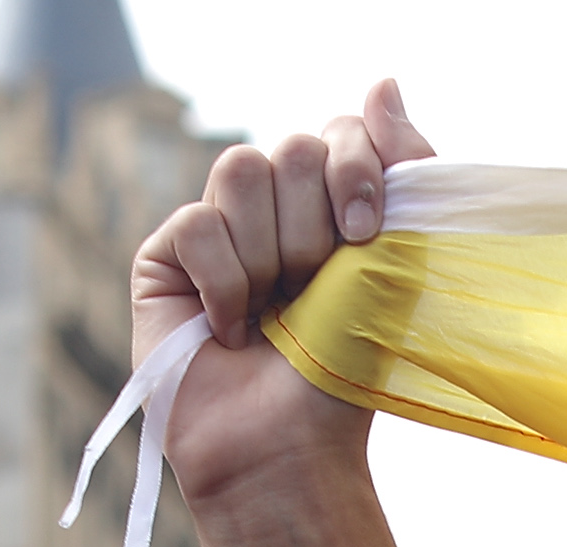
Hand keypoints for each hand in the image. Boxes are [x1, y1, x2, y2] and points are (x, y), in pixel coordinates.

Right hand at [130, 77, 432, 524]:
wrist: (290, 446)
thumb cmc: (344, 368)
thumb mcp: (395, 266)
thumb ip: (400, 172)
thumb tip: (382, 80)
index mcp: (332, 203)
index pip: (342, 130)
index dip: (357, 170)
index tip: (368, 235)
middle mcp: (274, 208)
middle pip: (294, 147)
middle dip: (316, 229)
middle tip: (313, 294)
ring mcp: (216, 227)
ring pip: (239, 168)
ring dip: (271, 252)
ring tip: (273, 313)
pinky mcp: (165, 257)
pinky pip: (198, 224)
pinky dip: (226, 285)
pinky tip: (231, 331)